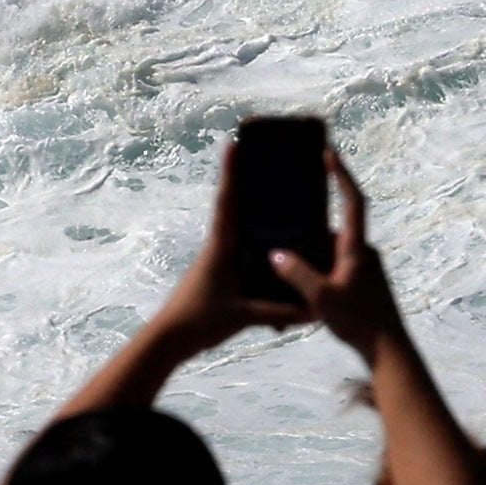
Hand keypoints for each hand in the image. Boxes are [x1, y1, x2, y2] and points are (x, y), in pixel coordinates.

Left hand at [156, 132, 320, 346]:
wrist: (170, 340)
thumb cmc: (200, 320)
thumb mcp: (244, 315)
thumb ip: (280, 311)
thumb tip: (315, 309)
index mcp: (221, 246)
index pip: (227, 202)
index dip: (231, 173)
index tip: (234, 144)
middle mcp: (219, 247)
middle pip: (237, 209)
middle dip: (249, 186)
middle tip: (269, 164)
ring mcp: (219, 260)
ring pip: (243, 233)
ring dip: (259, 219)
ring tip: (286, 207)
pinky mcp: (222, 275)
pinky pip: (246, 255)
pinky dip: (262, 250)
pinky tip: (281, 257)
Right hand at [277, 144, 407, 354]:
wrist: (388, 350)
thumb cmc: (358, 321)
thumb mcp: (321, 296)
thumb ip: (297, 273)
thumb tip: (277, 255)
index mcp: (357, 248)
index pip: (353, 201)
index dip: (342, 175)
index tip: (330, 153)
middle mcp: (364, 253)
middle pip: (334, 228)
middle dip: (309, 224)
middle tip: (282, 214)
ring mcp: (365, 268)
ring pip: (331, 250)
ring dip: (310, 251)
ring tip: (281, 253)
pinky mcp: (362, 283)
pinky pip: (335, 265)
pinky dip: (317, 267)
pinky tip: (296, 280)